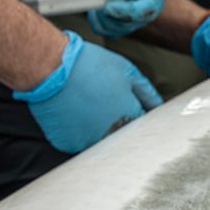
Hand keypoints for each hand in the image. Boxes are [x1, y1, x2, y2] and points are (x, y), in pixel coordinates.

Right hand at [15, 32, 160, 153]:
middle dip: (118, 124)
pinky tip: (73, 113)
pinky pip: (77, 142)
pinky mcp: (67, 145)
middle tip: (103, 104)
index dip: (134, 115)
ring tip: (87, 106)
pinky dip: (77, 132)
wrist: (51, 68)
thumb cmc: (90, 65)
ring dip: (97, 130)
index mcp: (129, 119)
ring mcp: (87, 143)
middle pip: (121, 138)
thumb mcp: (127, 71)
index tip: (126, 107)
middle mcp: (110, 136)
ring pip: (99, 142)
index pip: (141, 128)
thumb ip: (147, 93)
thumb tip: (158, 107)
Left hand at [77, 0, 170, 38]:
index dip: (128, 11)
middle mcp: (149, 6)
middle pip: (132, 22)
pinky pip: (106, 30)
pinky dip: (96, 20)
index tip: (108, 6)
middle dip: (110, 14)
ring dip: (101, 16)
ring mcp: (136, 17)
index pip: (147, 8)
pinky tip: (95, 3)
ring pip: (117, 29)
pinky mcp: (121, 23)